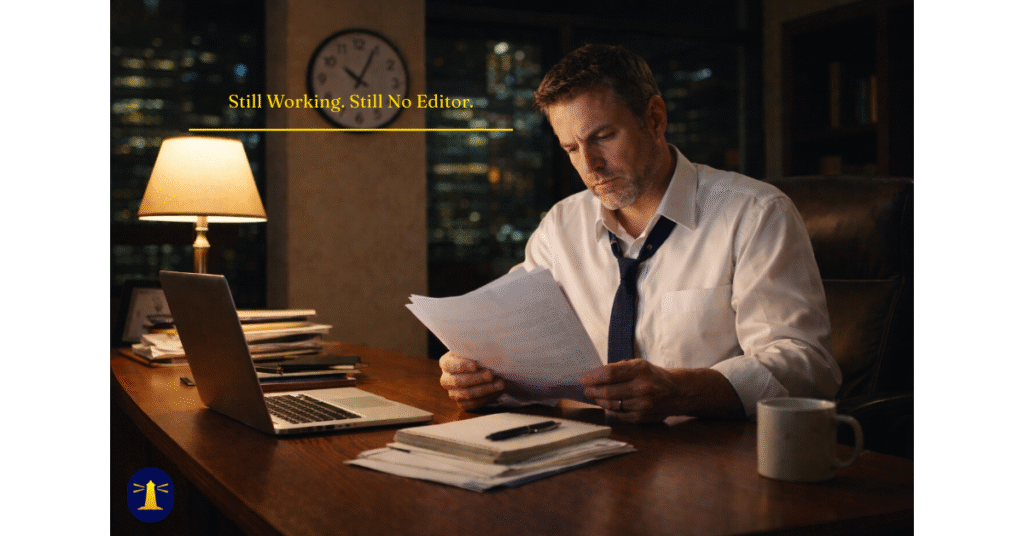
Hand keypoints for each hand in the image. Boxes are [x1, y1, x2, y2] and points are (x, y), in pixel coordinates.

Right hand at [438, 352, 505, 410]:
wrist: (484, 370)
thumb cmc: (478, 357)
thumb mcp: (475, 351)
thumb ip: (476, 351)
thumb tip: (486, 353)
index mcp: (446, 363)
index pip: (449, 365)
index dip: (461, 365)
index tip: (475, 365)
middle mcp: (446, 379)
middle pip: (457, 381)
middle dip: (476, 378)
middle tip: (491, 374)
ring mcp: (453, 393)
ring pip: (466, 394)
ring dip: (485, 389)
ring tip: (500, 383)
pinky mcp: (462, 403)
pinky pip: (472, 403)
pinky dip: (486, 397)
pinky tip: (496, 391)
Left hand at [581, 360, 743, 421]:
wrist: (677, 391)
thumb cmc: (653, 375)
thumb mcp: (639, 364)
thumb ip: (618, 369)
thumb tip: (593, 375)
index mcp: (640, 370)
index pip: (609, 374)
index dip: (593, 377)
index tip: (583, 379)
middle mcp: (642, 388)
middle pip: (608, 392)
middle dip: (592, 391)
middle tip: (585, 390)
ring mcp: (643, 405)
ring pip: (612, 405)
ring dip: (600, 401)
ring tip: (595, 396)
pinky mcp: (642, 417)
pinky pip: (619, 414)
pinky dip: (611, 409)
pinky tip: (608, 404)